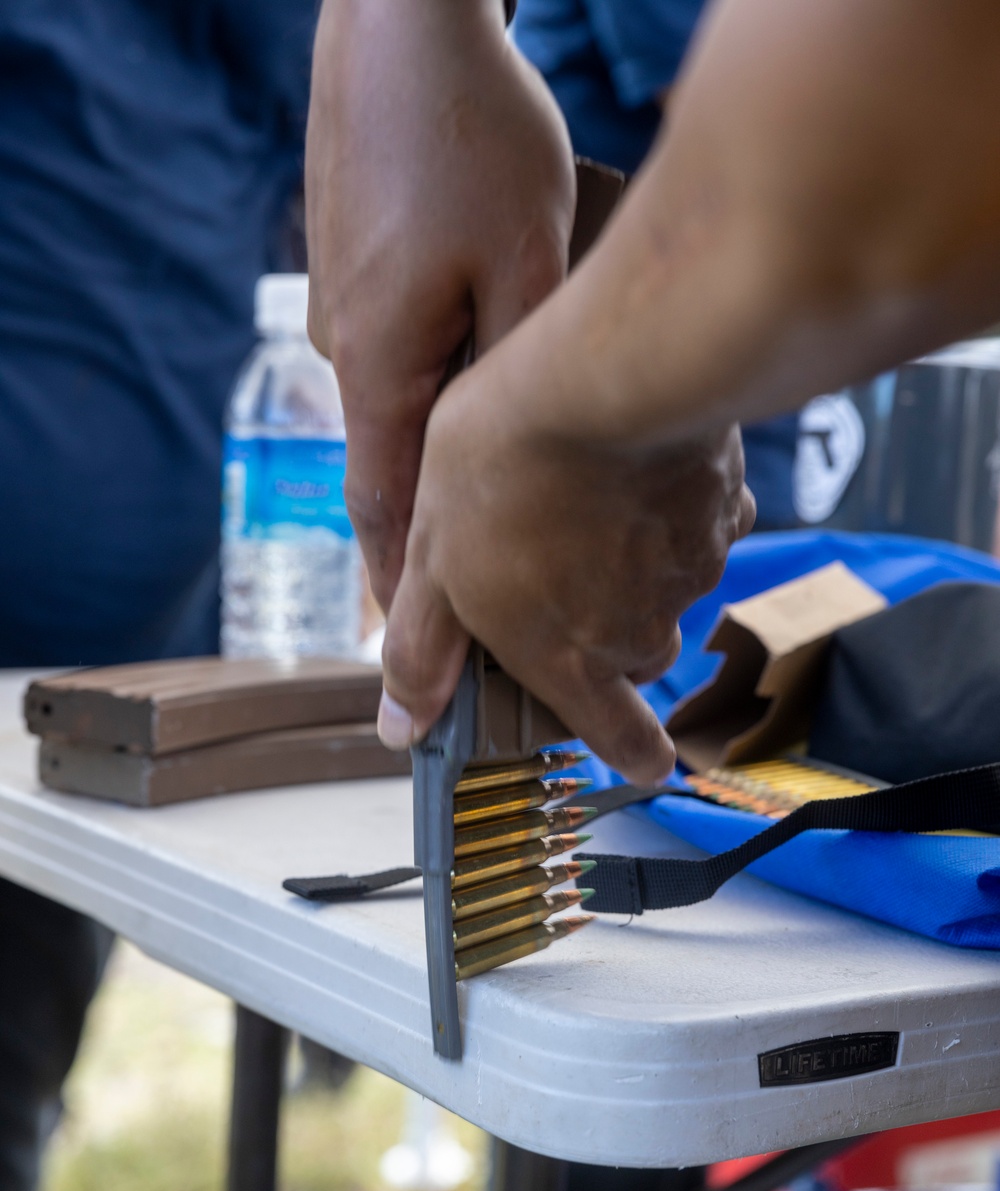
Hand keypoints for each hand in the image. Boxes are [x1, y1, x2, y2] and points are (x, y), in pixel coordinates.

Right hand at [305, 0, 575, 609]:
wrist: (398, 25)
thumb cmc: (468, 132)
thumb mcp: (530, 259)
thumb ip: (530, 370)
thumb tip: (540, 457)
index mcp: (381, 366)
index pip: (389, 516)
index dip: (405, 600)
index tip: (413, 665)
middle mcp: (348, 351)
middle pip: (388, 479)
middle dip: (420, 559)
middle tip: (452, 627)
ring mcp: (347, 312)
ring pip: (399, 420)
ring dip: (435, 478)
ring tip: (483, 530)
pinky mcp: (363, 277)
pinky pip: (397, 365)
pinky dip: (432, 406)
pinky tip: (471, 407)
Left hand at [377, 358, 754, 784]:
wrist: (602, 377)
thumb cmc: (503, 469)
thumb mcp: (433, 564)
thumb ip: (424, 653)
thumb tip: (402, 730)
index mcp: (571, 658)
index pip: (620, 736)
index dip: (632, 753)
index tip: (644, 762)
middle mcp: (640, 628)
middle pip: (640, 659)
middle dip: (612, 643)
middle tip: (568, 589)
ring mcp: (689, 570)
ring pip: (669, 587)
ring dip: (637, 567)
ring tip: (587, 507)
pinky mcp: (722, 509)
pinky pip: (701, 525)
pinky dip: (673, 511)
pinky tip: (637, 468)